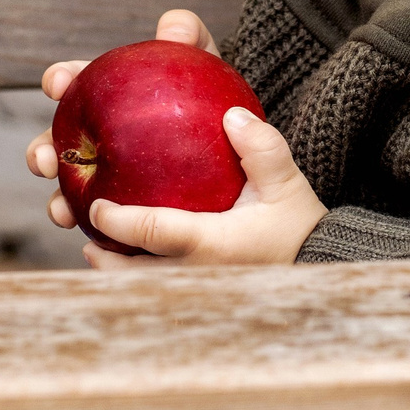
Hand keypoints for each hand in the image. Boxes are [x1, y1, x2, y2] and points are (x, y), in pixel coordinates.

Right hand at [25, 9, 222, 232]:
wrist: (238, 145)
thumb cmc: (214, 93)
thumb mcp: (204, 60)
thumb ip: (188, 35)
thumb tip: (172, 29)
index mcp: (111, 94)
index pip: (78, 81)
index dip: (61, 79)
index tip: (56, 83)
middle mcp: (101, 135)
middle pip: (60, 141)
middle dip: (42, 150)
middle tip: (43, 159)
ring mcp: (111, 175)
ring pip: (75, 188)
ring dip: (57, 199)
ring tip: (60, 210)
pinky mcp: (128, 209)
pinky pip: (109, 222)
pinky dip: (98, 230)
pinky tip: (94, 242)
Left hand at [78, 106, 326, 267]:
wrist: (320, 262)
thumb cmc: (297, 223)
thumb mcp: (286, 181)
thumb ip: (261, 148)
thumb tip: (232, 116)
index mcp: (212, 244)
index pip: (152, 234)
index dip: (118, 222)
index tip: (97, 206)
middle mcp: (198, 273)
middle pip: (135, 273)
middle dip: (106, 258)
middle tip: (89, 238)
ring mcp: (199, 288)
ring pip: (144, 286)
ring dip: (119, 270)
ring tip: (99, 250)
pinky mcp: (204, 293)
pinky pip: (160, 286)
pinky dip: (140, 273)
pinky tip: (132, 257)